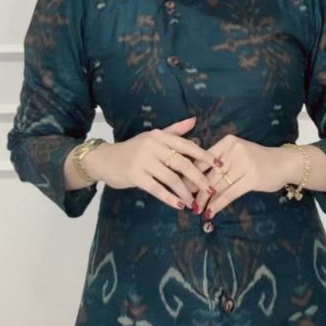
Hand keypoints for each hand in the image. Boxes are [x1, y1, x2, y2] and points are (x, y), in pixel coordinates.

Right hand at [90, 116, 221, 211]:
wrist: (105, 159)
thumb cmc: (133, 149)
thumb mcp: (153, 137)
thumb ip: (174, 131)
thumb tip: (194, 120)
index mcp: (160, 136)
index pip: (187, 145)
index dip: (204, 156)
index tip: (219, 165)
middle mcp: (152, 146)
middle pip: (182, 163)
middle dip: (198, 178)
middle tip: (210, 189)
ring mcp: (143, 161)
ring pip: (171, 179)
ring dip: (185, 192)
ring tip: (195, 202)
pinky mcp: (135, 176)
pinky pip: (157, 189)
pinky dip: (170, 198)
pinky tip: (179, 205)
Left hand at [190, 136, 297, 217]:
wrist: (285, 163)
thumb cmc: (258, 159)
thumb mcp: (238, 153)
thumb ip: (220, 162)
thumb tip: (195, 179)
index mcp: (227, 142)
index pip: (203, 159)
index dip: (191, 174)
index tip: (180, 186)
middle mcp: (234, 150)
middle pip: (209, 174)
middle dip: (196, 190)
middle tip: (186, 201)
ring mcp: (244, 163)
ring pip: (218, 185)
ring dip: (205, 200)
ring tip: (196, 210)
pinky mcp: (252, 178)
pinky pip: (230, 193)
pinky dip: (218, 205)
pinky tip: (210, 213)